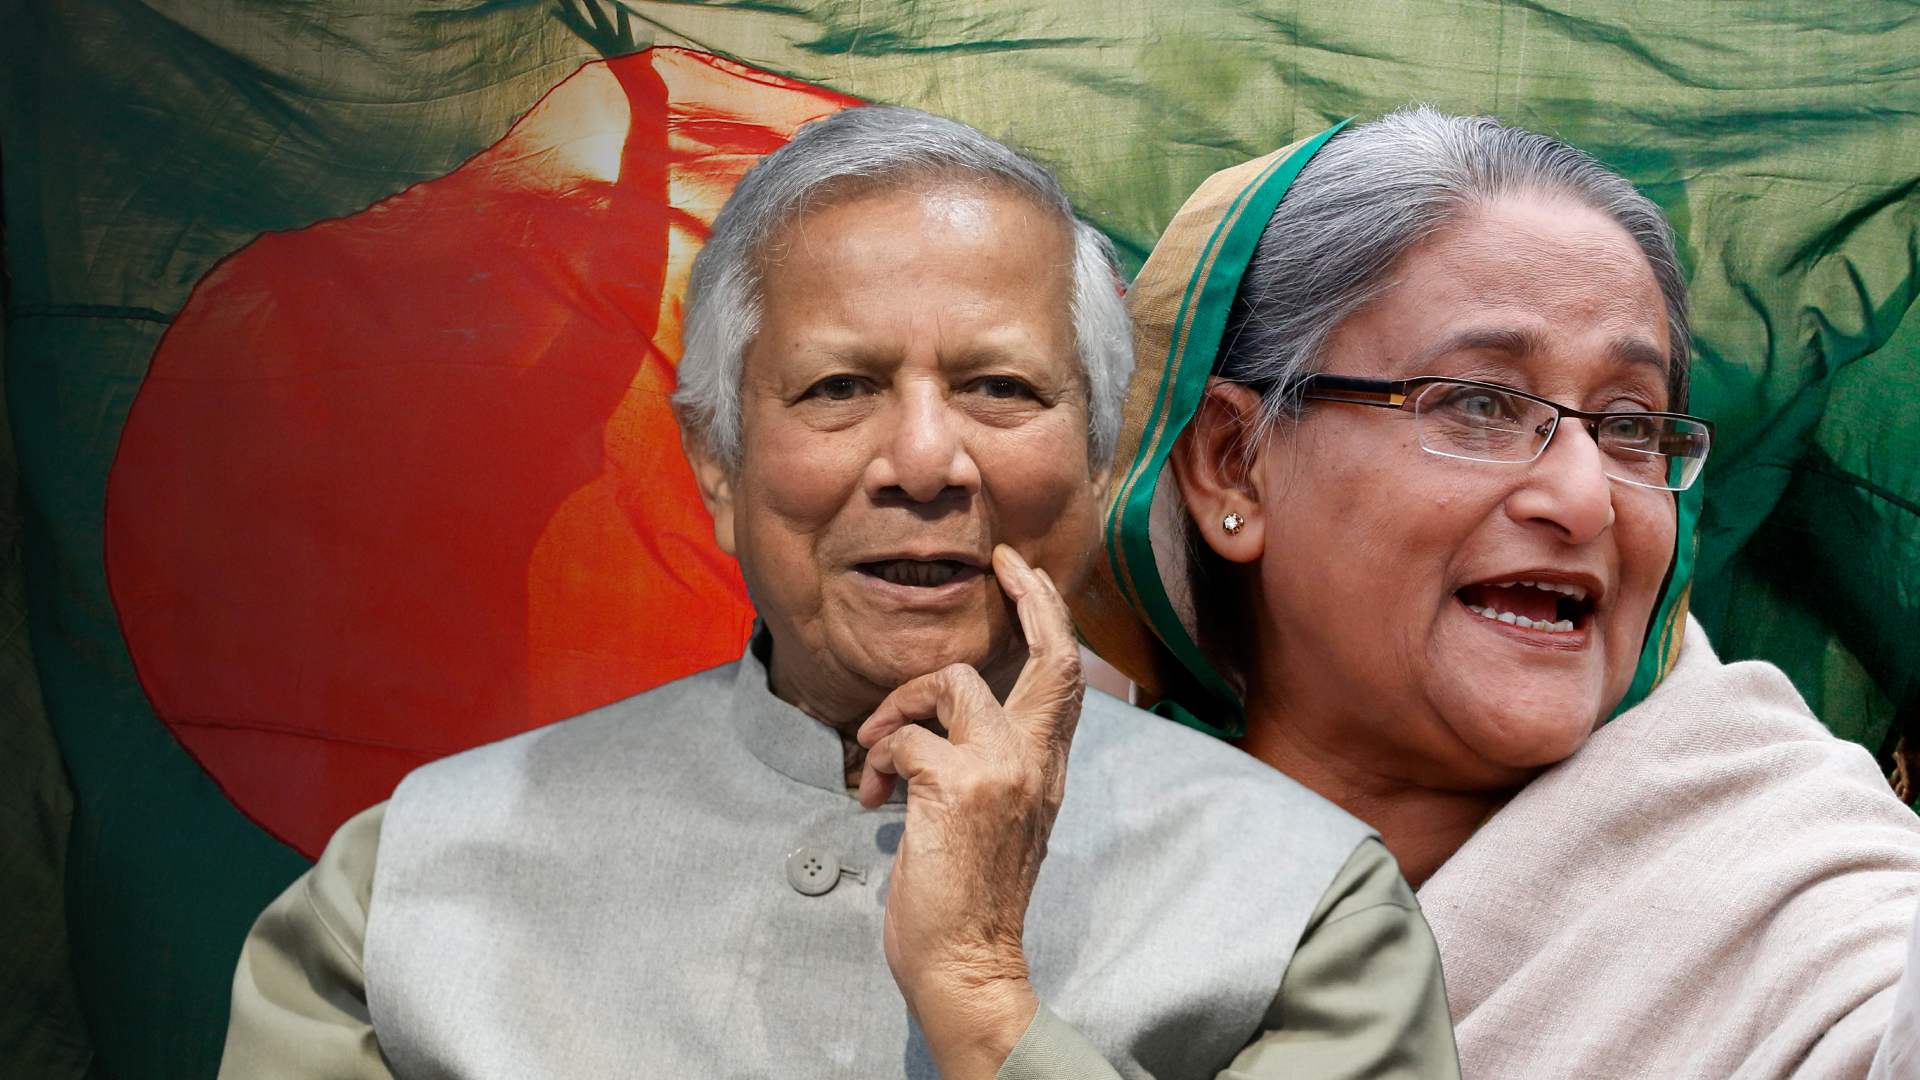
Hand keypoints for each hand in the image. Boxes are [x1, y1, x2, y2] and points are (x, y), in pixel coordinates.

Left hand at [857, 544, 1084, 1079]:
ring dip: (897, 705)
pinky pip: (902, 738)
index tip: (1025, 577)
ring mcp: (1001, 770)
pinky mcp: (957, 786)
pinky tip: (869, 798)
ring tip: (875, 750)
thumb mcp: (1000, 821)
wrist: (966, 965)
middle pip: (1052, 656)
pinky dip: (874, 759)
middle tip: (1002, 567)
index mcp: (1046, 771)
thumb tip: (952, 723)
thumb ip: (996, 767)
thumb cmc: (969, 901)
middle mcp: (1035, 763)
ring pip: (951, 682)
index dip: (1052, 618)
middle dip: (1031, 598)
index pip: (1066, 677)